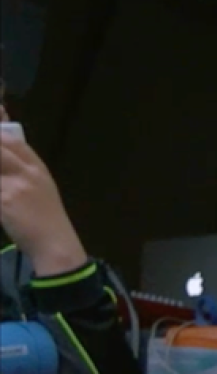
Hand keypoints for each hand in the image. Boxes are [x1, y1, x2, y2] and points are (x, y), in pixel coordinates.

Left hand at [0, 125, 86, 275]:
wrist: (54, 243)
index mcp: (38, 168)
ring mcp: (15, 184)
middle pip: (1, 147)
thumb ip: (23, 172)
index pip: (14, 140)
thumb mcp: (41, 189)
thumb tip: (6, 159)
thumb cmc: (46, 219)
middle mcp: (28, 172)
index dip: (0, 130)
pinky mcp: (4, 199)